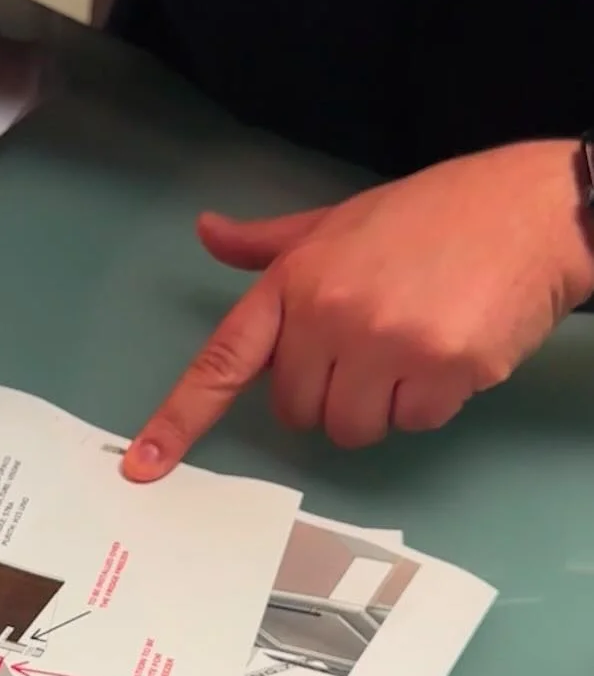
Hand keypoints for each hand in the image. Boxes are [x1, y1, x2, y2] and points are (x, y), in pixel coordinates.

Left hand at [123, 141, 593, 474]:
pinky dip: (431, 402)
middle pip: (297, 411)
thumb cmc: (433, 215)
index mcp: (296, 280)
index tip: (144, 465)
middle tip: (370, 344)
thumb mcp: (339, 219)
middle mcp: (331, 314)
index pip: (224, 359)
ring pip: (353, 428)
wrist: (531, 210)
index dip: (180, 418)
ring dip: (380, 404)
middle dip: (329, 392)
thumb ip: (270, 244)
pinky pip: (413, 424)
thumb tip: (207, 232)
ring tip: (412, 344)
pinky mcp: (441, 370)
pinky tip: (450, 350)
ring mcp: (387, 345)